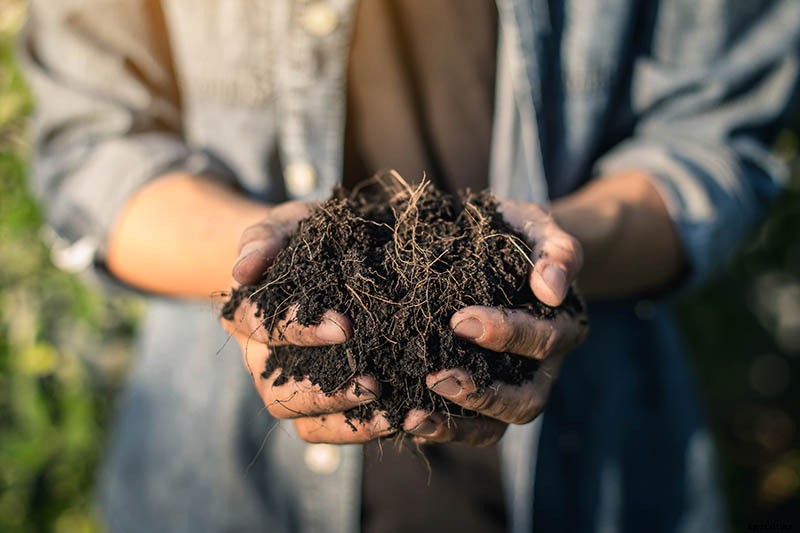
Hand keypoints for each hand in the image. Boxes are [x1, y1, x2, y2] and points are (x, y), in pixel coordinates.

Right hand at [222, 201, 395, 442]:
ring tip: (389, 408)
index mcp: (246, 315)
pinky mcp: (316, 404)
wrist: (325, 256)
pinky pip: (326, 430)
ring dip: (345, 416)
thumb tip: (242, 270)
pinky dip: (360, 429)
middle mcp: (260, 359)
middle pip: (277, 390)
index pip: (262, 327)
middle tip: (371, 380)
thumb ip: (266, 238)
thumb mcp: (288, 225)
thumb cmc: (304, 238)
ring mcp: (286, 386)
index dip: (299, 330)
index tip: (345, 326)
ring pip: (300, 419)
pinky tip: (400, 417)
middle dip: (324, 388)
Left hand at [405, 200, 588, 445]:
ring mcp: (511, 388)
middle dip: (482, 393)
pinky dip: (439, 430)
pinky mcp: (480, 399)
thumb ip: (555, 250)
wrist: (496, 244)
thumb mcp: (537, 227)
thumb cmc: (516, 234)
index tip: (460, 320)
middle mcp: (541, 367)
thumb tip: (552, 289)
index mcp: (562, 326)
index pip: (543, 340)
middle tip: (436, 376)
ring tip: (414, 416)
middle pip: (526, 400)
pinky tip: (404, 422)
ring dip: (457, 426)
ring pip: (496, 427)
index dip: (506, 335)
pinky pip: (466, 428)